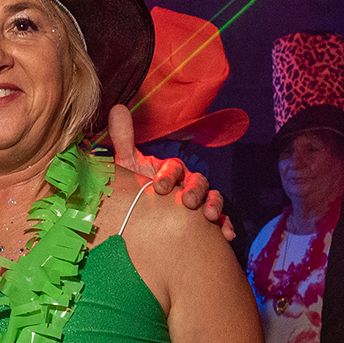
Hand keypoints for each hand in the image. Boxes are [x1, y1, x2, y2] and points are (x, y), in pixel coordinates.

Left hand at [106, 105, 233, 238]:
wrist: (143, 218)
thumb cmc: (137, 190)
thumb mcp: (128, 167)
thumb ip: (123, 140)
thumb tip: (117, 108)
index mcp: (170, 171)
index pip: (173, 167)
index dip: (168, 174)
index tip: (159, 186)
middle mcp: (187, 183)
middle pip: (197, 181)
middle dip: (194, 190)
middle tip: (187, 202)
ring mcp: (199, 200)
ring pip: (211, 197)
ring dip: (213, 204)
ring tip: (210, 216)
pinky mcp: (206, 220)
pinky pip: (221, 220)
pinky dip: (225, 225)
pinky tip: (226, 234)